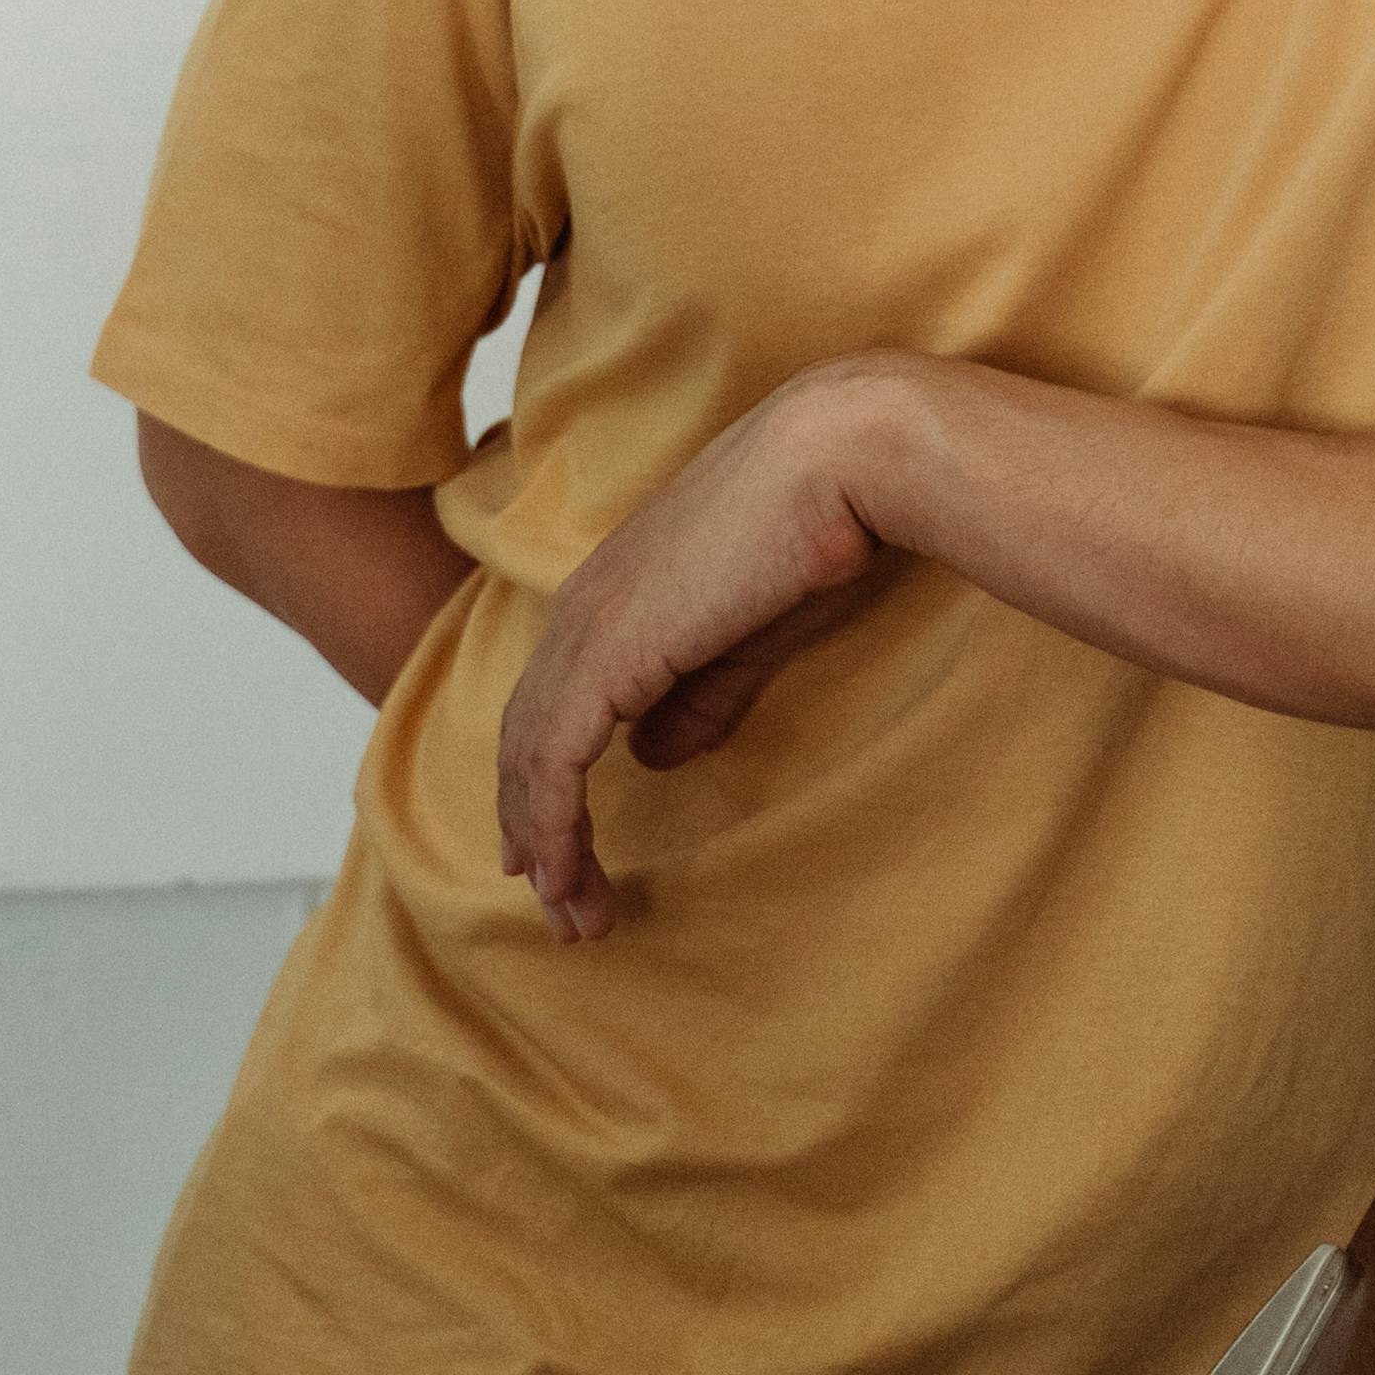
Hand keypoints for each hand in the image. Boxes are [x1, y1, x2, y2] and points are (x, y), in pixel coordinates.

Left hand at [495, 356, 926, 937]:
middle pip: (529, 737)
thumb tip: (658, 757)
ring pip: (533, 756)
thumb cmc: (823, 527)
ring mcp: (592, 625)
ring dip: (547, 844)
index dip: (545, 783)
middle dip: (537, 830)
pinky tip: (560, 872)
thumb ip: (701, 693)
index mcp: (616, 594)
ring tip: (571, 915)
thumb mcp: (754, 632)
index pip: (555, 704)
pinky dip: (552, 821)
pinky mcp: (612, 650)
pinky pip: (556, 756)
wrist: (844, 458)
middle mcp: (586, 606)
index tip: (552, 853)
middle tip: (561, 908)